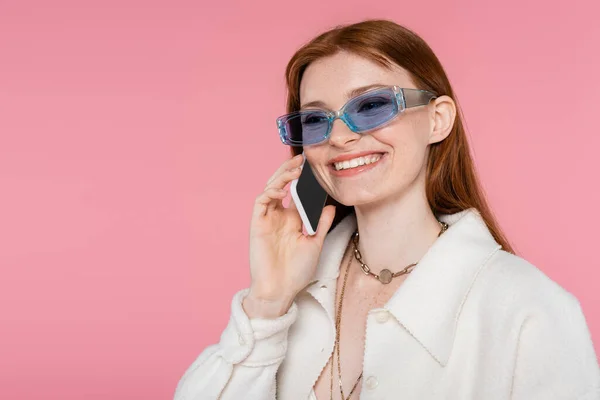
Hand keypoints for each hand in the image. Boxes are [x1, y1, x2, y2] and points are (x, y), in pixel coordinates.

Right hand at [245, 154, 335, 317]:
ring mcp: (267, 219)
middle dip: (289, 171)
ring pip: (270, 189)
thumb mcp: (315, 243)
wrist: (280, 289)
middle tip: (301, 159)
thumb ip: (321, 223)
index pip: (296, 193)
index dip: (302, 179)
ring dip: (280, 177)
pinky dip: (270, 192)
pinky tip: (282, 190)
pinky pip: (261, 202)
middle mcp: (279, 216)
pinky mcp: (257, 224)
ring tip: (294, 168)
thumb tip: (330, 205)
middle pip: (281, 185)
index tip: (313, 167)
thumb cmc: (297, 271)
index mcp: (292, 220)